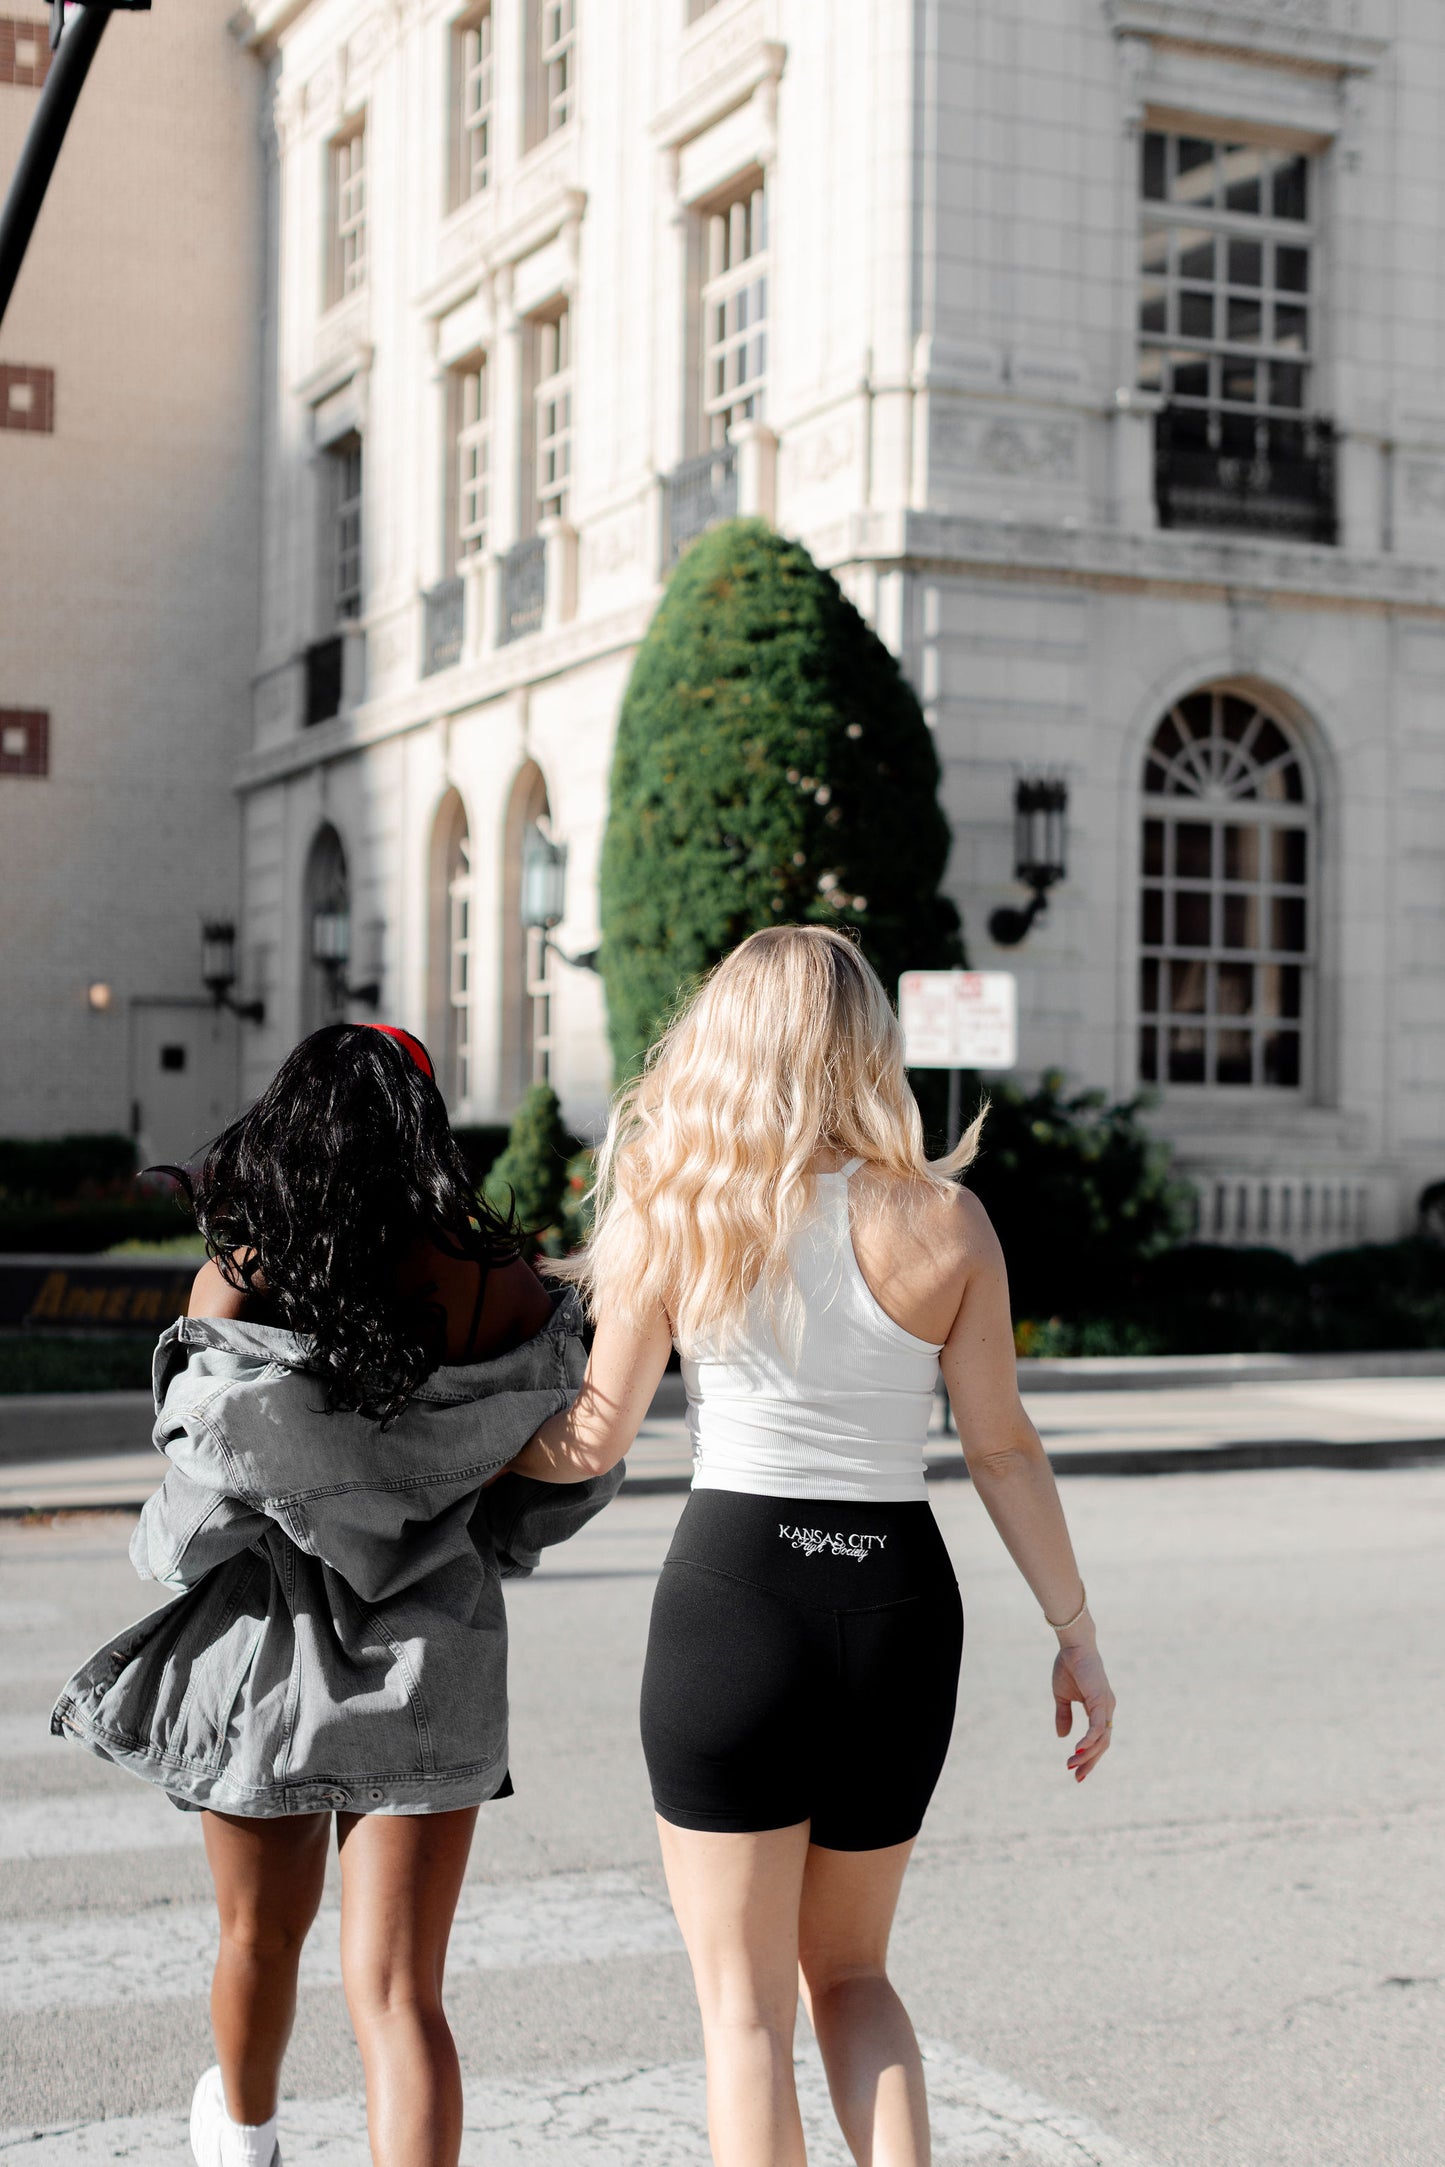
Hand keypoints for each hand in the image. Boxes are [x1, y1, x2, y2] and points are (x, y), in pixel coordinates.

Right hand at [1052, 1638, 1114, 1782]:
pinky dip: (1089, 1741)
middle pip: (1103, 1744)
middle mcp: (1107, 1709)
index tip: (1076, 1772)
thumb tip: (1062, 1737)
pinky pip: (1098, 1727)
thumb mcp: (1062, 1696)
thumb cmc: (1068, 1666)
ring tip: (1071, 1765)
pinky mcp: (1101, 1701)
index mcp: (1099, 1708)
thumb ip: (1063, 1715)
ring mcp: (1106, 1706)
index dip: (1089, 1756)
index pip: (1098, 1739)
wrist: (1072, 1645)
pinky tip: (1078, 1751)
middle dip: (1090, 1763)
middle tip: (1077, 1778)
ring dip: (1087, 1755)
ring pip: (1101, 1739)